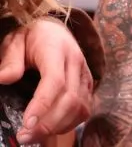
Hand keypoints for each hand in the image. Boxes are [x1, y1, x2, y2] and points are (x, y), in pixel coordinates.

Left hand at [0, 17, 91, 143]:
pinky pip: (85, 109)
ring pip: (80, 107)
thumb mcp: (15, 42)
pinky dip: (70, 123)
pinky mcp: (89, 85)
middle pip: (70, 99)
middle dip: (48, 123)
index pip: (55, 81)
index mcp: (57, 50)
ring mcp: (86, 74)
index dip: (43, 105)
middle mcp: (77, 62)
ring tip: (36, 136)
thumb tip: (2, 80)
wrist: (55, 29)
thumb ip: (10, 61)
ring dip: (59, 126)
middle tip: (24, 137)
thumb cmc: (32, 37)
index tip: (27, 124)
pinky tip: (52, 128)